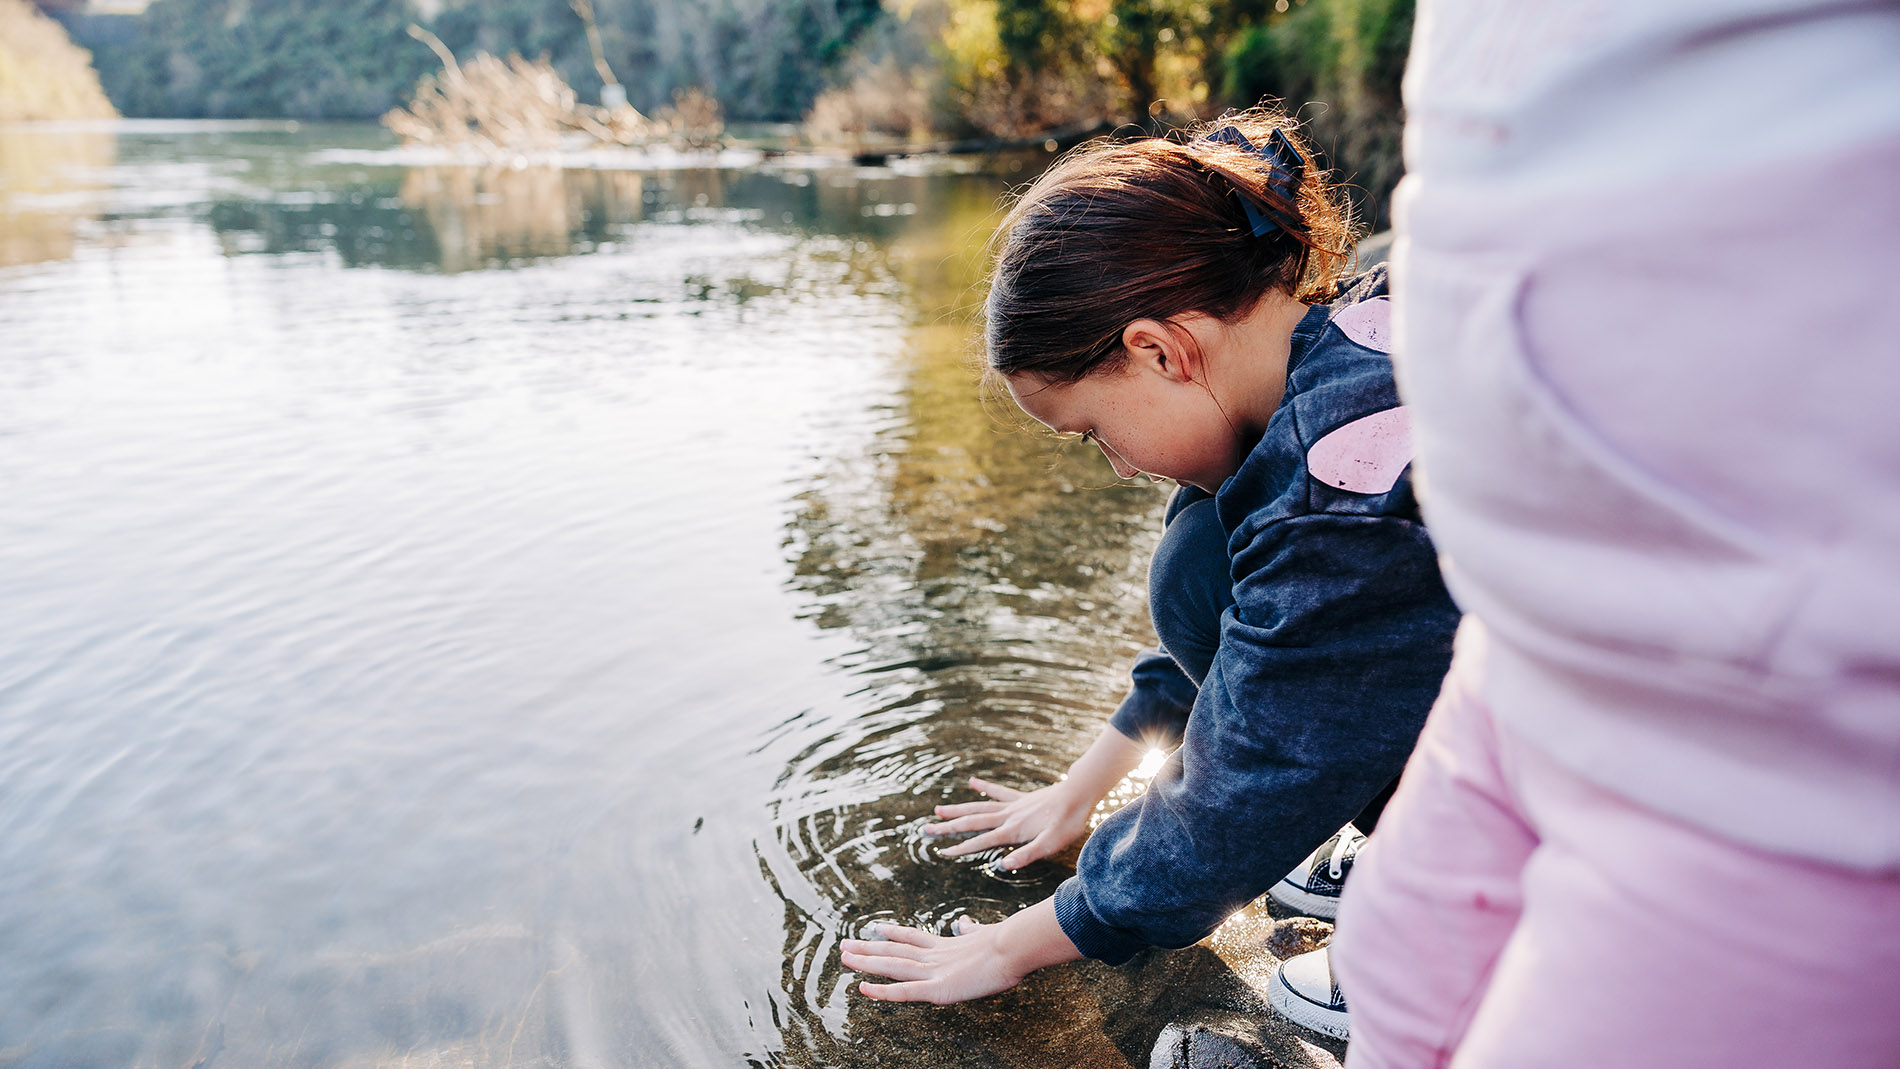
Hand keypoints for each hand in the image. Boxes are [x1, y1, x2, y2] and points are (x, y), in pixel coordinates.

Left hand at [840, 917, 1023, 1004]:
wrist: (1013, 947)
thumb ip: (971, 930)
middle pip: (894, 950)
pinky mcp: (937, 989)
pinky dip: (883, 991)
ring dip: (866, 961)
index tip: (877, 928)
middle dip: (868, 948)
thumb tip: (965, 922)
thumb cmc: (1005, 942)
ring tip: (845, 956)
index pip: (913, 938)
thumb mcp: (984, 933)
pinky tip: (863, 988)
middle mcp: (933, 956)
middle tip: (845, 944)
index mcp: (945, 946)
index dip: (893, 934)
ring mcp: (933, 972)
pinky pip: (904, 992)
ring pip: (892, 966)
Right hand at [924, 775, 1091, 870]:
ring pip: (979, 806)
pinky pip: (998, 792)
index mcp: (1012, 830)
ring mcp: (1013, 805)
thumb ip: (1026, 855)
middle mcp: (1008, 816)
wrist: (1079, 794)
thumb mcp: (1050, 845)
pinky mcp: (1021, 798)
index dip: (961, 848)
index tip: (941, 851)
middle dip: (949, 827)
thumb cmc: (1067, 823)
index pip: (981, 842)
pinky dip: (983, 787)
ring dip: (958, 809)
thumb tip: (1002, 866)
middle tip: (927, 828)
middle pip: (972, 821)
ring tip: (938, 809)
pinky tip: (971, 782)